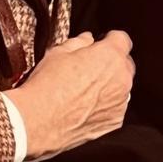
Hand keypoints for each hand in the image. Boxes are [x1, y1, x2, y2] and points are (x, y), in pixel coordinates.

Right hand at [11, 30, 133, 160]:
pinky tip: (86, 107)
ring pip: (121, 87)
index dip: (109, 40)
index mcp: (110, 56)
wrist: (37, 121)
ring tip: (84, 91)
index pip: (122, 39)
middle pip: (125, 64)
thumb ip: (79, 42)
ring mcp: (120, 102)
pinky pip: (116, 108)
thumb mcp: (58, 53)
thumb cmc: (47, 86)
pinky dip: (106, 106)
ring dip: (110, 86)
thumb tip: (87, 39)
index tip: (101, 44)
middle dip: (111, 63)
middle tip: (88, 68)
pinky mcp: (114, 122)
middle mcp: (122, 79)